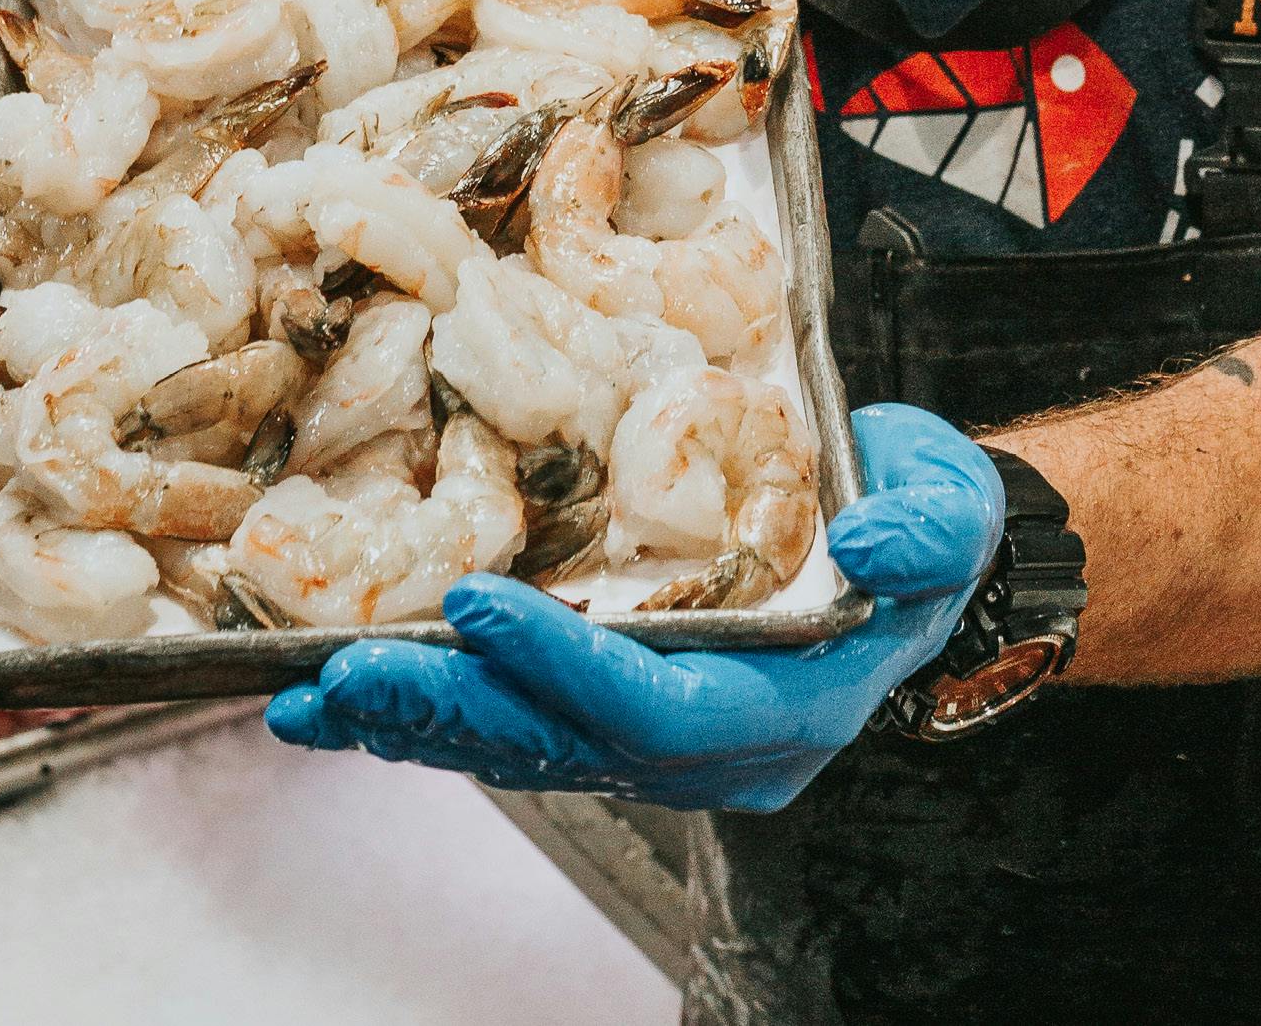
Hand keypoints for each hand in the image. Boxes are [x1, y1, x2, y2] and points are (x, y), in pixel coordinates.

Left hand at [265, 405, 1002, 811]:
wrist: (908, 542)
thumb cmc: (924, 521)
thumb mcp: (950, 514)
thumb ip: (922, 535)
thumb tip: (867, 541)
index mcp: (787, 708)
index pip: (659, 710)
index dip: (565, 669)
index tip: (476, 605)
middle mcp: (712, 745)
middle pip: (562, 744)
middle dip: (449, 710)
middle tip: (341, 676)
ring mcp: (662, 733)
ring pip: (522, 744)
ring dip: (415, 720)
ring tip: (309, 693)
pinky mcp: (623, 703)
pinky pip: (517, 720)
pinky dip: (434, 703)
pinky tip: (350, 687)